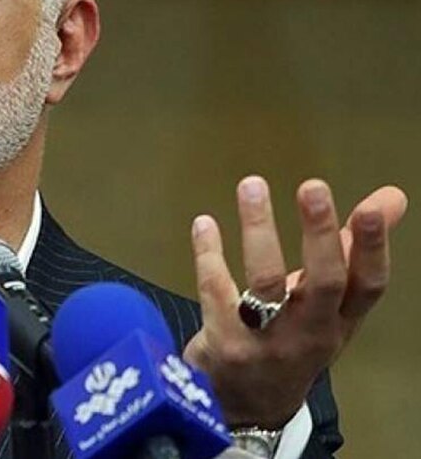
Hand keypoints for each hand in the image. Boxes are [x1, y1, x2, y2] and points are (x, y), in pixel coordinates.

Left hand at [183, 176, 406, 427]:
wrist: (248, 407)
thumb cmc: (292, 338)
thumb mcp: (328, 304)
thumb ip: (351, 249)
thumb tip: (391, 197)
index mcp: (340, 322)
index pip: (368, 286)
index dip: (372, 248)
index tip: (371, 207)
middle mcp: (310, 334)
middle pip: (323, 283)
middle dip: (320, 234)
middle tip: (312, 187)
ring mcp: (266, 342)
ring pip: (265, 283)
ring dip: (259, 231)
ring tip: (252, 186)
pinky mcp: (223, 343)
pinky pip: (216, 291)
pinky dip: (209, 254)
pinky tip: (204, 223)